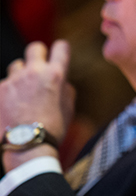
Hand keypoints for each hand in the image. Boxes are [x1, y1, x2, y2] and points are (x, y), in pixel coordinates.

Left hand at [0, 40, 74, 169]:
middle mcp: (33, 72)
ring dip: (20, 76)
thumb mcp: (68, 106)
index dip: (61, 50)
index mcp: (55, 74)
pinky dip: (7, 93)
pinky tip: (10, 107)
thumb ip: (64, 87)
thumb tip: (60, 79)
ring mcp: (13, 80)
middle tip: (38, 66)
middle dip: (38, 54)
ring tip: (22, 93)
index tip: (59, 54)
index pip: (61, 47)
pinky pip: (4, 85)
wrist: (27, 147)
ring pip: (15, 66)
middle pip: (34, 48)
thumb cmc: (52, 128)